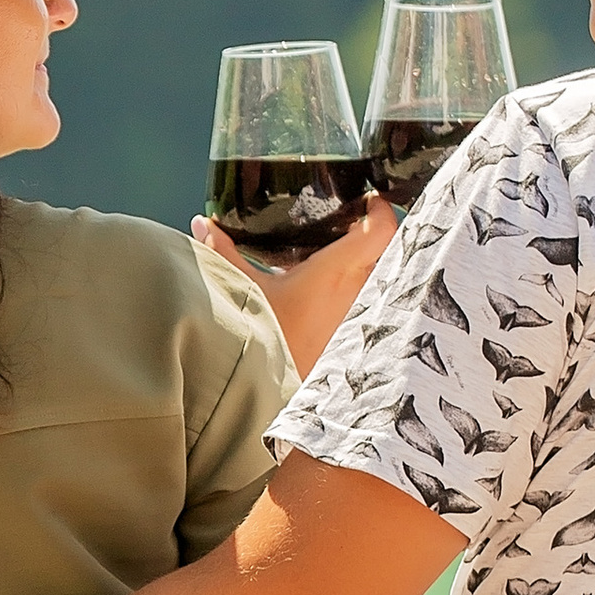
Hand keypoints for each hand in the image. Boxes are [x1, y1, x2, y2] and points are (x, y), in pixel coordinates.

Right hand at [193, 197, 397, 379]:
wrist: (268, 394)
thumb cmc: (263, 342)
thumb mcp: (241, 291)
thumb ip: (224, 253)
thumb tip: (203, 225)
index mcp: (337, 272)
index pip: (381, 228)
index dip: (379, 207)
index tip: (366, 199)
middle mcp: (359, 292)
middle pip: (391, 248)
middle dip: (375, 233)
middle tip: (352, 222)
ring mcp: (362, 316)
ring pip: (384, 277)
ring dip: (370, 263)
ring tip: (343, 253)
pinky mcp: (356, 336)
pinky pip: (372, 302)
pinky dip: (361, 290)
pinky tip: (334, 292)